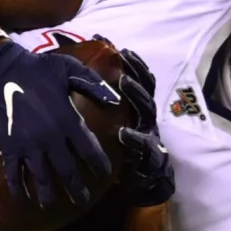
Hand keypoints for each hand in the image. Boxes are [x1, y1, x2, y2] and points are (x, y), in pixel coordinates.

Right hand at [0, 39, 118, 207]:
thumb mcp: (70, 69)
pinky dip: (17, 188)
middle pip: (67, 171)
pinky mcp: (10, 147)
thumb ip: (94, 85)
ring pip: (42, 177)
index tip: (103, 174)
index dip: (98, 164)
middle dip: (75, 188)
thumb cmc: (39, 69)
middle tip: (82, 201)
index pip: (89, 150)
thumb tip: (116, 100)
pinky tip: (21, 200)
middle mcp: (51, 138)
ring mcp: (29, 146)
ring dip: (48, 194)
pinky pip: (14, 173)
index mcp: (68, 120)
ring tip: (52, 206)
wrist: (3, 72)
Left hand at [113, 48, 173, 207]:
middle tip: (124, 56)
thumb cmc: (123, 150)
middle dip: (135, 71)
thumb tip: (80, 86)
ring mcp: (150, 135)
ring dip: (136, 95)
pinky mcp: (150, 158)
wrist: (144, 183)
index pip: (139, 80)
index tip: (120, 47)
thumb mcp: (115, 125)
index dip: (133, 64)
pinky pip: (144, 146)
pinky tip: (124, 134)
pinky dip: (135, 139)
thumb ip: (104, 106)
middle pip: (145, 89)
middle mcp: (146, 118)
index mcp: (138, 109)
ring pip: (146, 110)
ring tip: (123, 82)